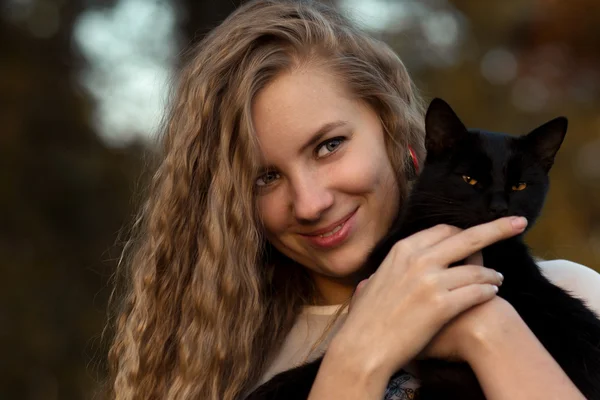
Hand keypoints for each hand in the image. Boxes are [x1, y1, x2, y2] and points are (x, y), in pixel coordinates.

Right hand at [333, 216, 526, 379]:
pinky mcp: (442, 305)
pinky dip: (488, 293)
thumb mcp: (373, 281)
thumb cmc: (366, 318)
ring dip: (492, 275)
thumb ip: (388, 270)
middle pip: (467, 237)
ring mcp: (431, 282)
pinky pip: (477, 293)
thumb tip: (386, 271)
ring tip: (498, 279)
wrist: (364, 346)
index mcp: (402, 250)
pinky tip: (492, 295)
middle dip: (497, 228)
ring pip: (477, 270)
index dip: (463, 233)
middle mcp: (418, 260)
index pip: (443, 230)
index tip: (475, 234)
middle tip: (518, 224)